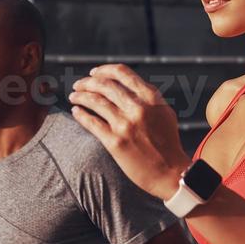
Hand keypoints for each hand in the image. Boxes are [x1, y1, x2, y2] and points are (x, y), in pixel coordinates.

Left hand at [69, 65, 189, 198]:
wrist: (170, 173)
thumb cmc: (168, 143)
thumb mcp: (165, 113)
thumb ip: (148, 98)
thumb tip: (128, 85)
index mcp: (151, 98)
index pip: (122, 73)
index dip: (104, 70)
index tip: (94, 73)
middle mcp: (138, 108)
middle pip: (105, 85)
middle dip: (87, 82)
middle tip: (78, 85)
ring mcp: (125, 125)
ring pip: (95, 101)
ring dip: (80, 96)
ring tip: (74, 96)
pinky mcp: (115, 142)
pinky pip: (92, 122)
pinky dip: (81, 114)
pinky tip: (76, 111)